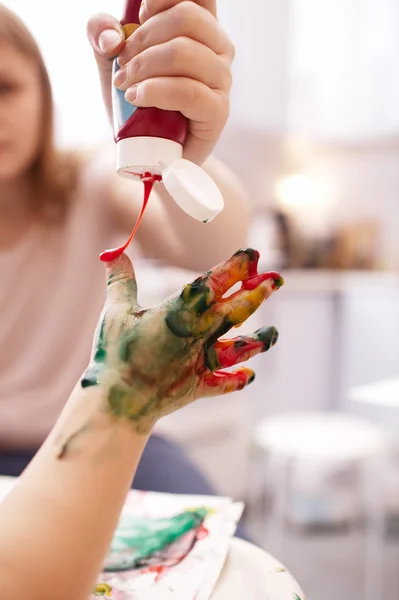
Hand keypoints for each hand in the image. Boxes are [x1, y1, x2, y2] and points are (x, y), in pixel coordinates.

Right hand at [80, 249, 282, 434]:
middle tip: (277, 279)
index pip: (215, 282)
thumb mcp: (115, 311)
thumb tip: (113, 251)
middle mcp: (199, 334)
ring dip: (258, 340)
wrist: (118, 402)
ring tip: (274, 333)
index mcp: (181, 312)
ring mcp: (201, 362)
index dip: (236, 266)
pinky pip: (223, 383)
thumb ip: (121, 280)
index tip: (253, 254)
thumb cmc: (115, 354)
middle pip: (236, 310)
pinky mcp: (198, 386)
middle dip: (258, 293)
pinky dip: (236, 380)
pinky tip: (250, 376)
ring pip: (239, 347)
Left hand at [87, 0, 233, 164]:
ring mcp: (221, 80)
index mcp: (201, 28)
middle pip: (187, 17)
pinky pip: (188, 92)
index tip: (140, 15)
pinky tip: (137, 97)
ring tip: (125, 84)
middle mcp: (218, 49)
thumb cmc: (137, 102)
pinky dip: (156, 91)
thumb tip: (111, 37)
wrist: (150, 153)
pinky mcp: (218, 111)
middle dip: (144, 36)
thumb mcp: (112, 61)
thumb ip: (102, 34)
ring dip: (145, 66)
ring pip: (184, 53)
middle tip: (123, 61)